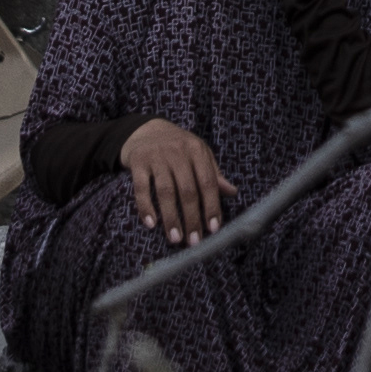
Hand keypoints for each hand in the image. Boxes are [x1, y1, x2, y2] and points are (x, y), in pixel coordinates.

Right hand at [120, 119, 231, 244]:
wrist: (146, 130)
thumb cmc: (178, 147)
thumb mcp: (199, 154)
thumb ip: (214, 174)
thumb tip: (233, 193)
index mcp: (196, 150)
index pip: (207, 181)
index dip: (211, 206)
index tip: (213, 229)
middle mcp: (177, 152)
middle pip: (187, 190)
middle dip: (192, 218)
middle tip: (193, 241)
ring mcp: (156, 156)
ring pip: (166, 191)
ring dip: (171, 217)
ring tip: (175, 238)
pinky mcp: (138, 162)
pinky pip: (141, 187)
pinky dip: (146, 206)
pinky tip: (151, 224)